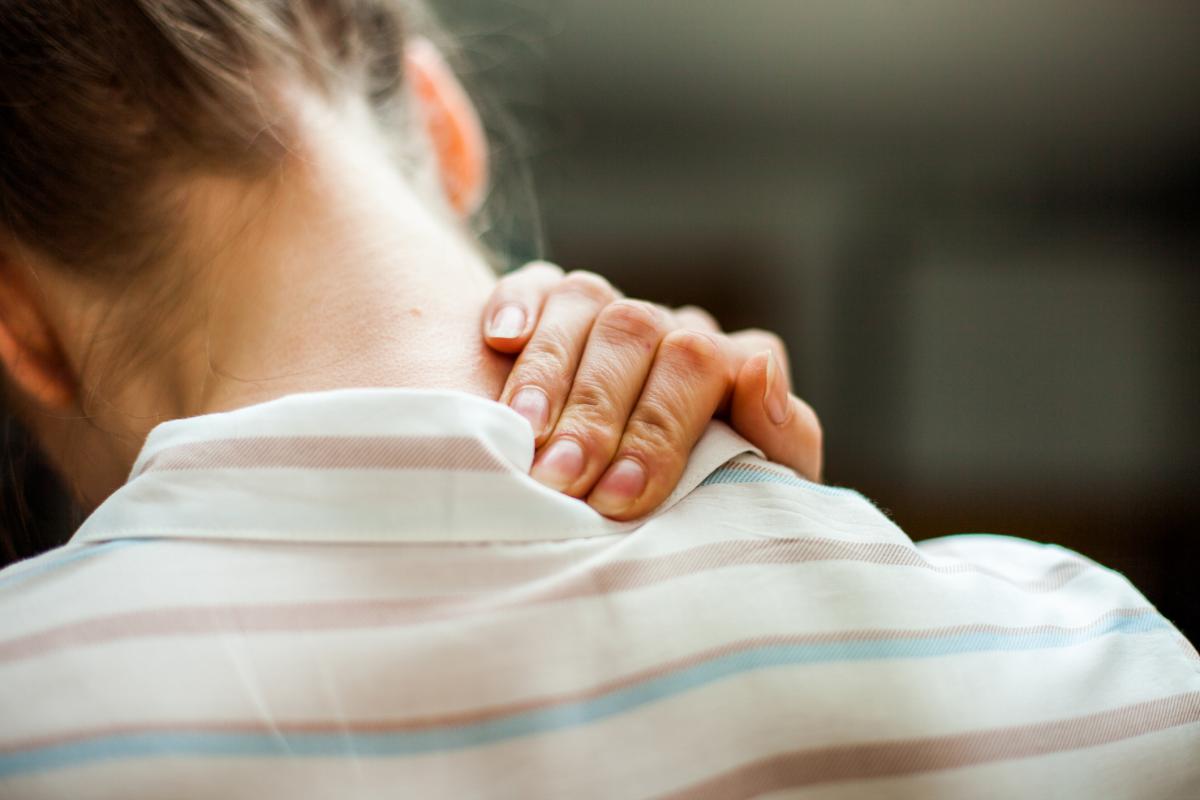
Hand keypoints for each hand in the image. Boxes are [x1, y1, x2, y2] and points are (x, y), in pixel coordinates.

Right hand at [482, 261, 822, 518]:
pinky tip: (502, 340)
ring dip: (550, 371)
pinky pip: (535, 283)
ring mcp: (608, 313)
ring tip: (523, 437)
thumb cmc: (687, 518)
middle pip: (639, 332)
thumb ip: (778, 438)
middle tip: (563, 481)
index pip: (708, 363)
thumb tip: (759, 372)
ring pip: (587, 301)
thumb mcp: (749, 494)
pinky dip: (518, 304)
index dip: (662, 429)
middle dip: (598, 412)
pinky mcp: (546, 306)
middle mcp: (669, 329)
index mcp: (727, 369)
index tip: (624, 497)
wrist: (610, 517)